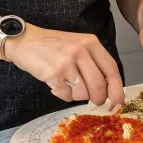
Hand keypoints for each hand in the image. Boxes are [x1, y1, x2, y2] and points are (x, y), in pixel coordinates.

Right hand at [5, 25, 124, 107]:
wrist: (25, 41)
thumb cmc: (54, 45)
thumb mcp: (78, 45)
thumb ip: (94, 62)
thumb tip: (110, 90)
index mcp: (90, 43)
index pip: (111, 69)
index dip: (117, 89)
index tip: (117, 102)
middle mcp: (80, 51)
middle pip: (99, 85)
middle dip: (99, 99)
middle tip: (95, 101)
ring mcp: (66, 63)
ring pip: (83, 94)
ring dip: (77, 96)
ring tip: (68, 84)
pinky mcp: (53, 75)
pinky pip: (66, 96)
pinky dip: (64, 95)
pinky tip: (57, 83)